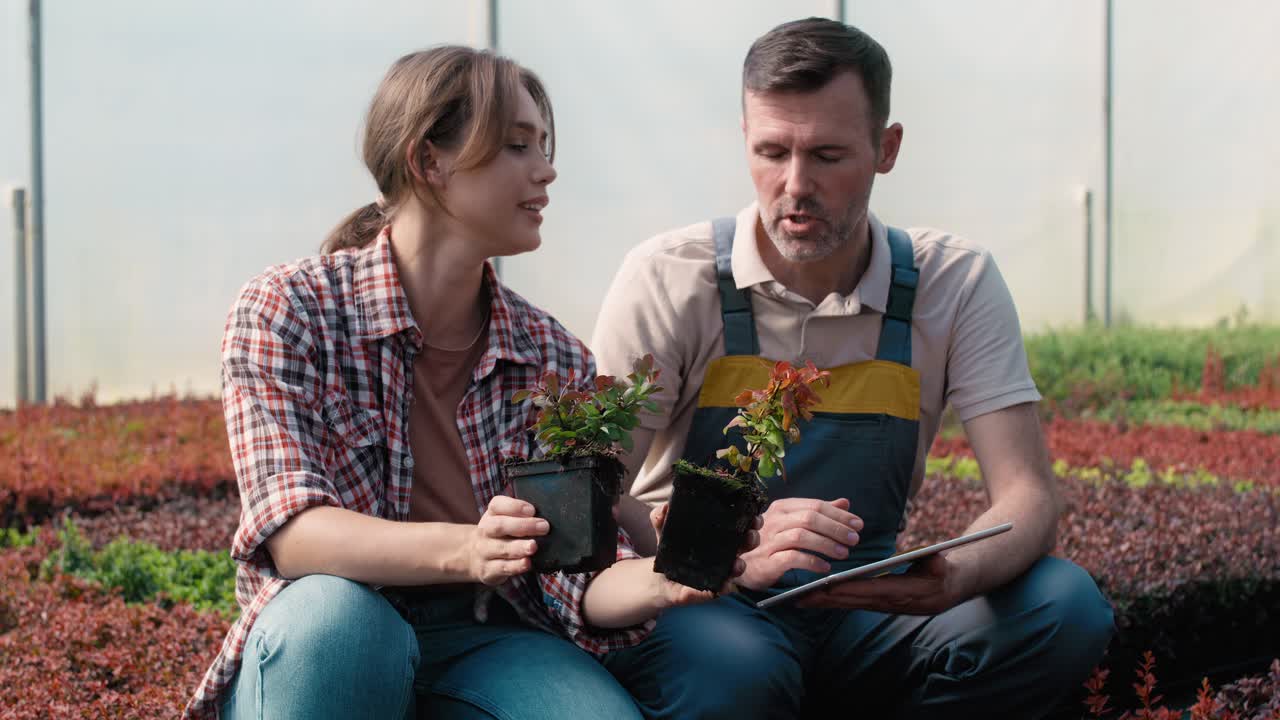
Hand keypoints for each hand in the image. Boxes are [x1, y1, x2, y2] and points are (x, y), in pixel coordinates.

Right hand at [466, 495, 549, 585]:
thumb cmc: (500, 535)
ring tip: (533, 546)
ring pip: (501, 548)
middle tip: (544, 527)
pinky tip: (527, 563)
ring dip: (519, 547)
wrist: (474, 557)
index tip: (532, 510)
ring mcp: (485, 551)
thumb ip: (522, 516)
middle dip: (523, 526)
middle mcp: (485, 531)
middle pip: (499, 526)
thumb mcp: (505, 520)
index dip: (515, 507)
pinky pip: (502, 567)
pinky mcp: (488, 570)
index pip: (497, 505)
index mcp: (491, 515)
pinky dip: (516, 566)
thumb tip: (545, 516)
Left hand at [649, 502, 762, 606]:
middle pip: (747, 543)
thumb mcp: (663, 528)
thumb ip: (661, 516)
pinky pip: (724, 589)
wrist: (659, 576)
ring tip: (737, 563)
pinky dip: (726, 587)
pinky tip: (725, 584)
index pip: (741, 523)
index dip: (751, 519)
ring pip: (739, 567)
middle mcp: (725, 551)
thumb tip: (665, 508)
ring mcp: (721, 570)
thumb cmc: (669, 548)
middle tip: (750, 534)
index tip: (754, 515)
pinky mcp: (713, 588)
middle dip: (752, 538)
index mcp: (719, 533)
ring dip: (741, 565)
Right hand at [737, 497, 863, 590]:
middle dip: (836, 528)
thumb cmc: (771, 541)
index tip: (858, 524)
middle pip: (809, 518)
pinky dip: (812, 561)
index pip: (814, 505)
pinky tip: (825, 567)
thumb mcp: (793, 522)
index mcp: (782, 507)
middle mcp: (775, 520)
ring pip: (801, 536)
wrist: (741, 564)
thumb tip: (844, 503)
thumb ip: (818, 513)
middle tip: (854, 539)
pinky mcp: (767, 561)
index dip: (838, 515)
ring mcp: (769, 540)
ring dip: (826, 544)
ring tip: (843, 553)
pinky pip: (792, 558)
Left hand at [795, 552, 967, 613]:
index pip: (871, 591)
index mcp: (906, 595)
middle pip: (854, 601)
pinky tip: (816, 597)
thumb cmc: (946, 570)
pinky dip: (834, 601)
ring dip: (826, 603)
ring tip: (799, 599)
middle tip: (799, 597)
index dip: (848, 589)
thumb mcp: (944, 564)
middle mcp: (892, 604)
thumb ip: (936, 561)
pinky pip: (854, 603)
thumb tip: (931, 557)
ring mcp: (885, 606)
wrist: (953, 587)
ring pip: (851, 604)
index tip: (825, 586)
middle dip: (826, 599)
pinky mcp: (880, 604)